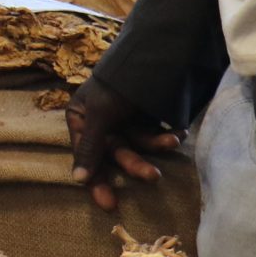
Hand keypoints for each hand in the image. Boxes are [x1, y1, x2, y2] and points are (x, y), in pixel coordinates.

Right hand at [65, 76, 180, 213]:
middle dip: (135, 163)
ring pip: (138, 145)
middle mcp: (101, 122)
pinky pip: (154, 135)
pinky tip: (178, 130)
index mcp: (81, 118)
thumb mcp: (100, 114)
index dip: (98, 180)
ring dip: (156, 144)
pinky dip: (165, 135)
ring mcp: (124, 120)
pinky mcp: (146, 117)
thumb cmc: (116, 83)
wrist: (152, 52)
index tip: (109, 204)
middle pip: (115, 154)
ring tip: (173, 138)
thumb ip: (90, 148)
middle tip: (153, 176)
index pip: (87, 156)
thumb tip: (77, 181)